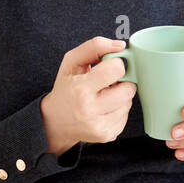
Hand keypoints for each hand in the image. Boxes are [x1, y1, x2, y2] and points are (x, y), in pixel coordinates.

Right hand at [41, 36, 136, 153]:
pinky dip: (118, 109)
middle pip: (128, 89)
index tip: (108, 67)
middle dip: (122, 82)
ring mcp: (99, 126)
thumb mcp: (71, 62)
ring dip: (121, 96)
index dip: (116, 64)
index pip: (116, 69)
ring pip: (129, 103)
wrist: (54, 121)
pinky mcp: (106, 135)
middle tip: (108, 83)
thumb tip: (120, 46)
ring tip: (104, 96)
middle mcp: (89, 110)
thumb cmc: (66, 87)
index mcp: (80, 88)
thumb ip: (94, 46)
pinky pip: (125, 116)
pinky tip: (104, 108)